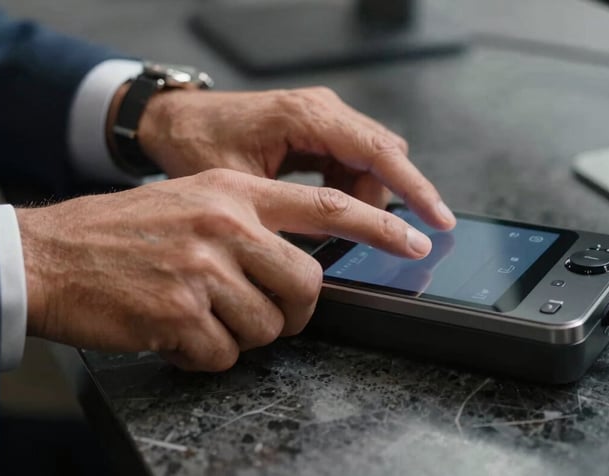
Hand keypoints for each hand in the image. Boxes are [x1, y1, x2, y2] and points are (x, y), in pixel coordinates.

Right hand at [16, 169, 432, 371]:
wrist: (54, 254)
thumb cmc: (127, 232)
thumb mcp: (196, 201)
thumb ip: (252, 222)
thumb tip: (305, 260)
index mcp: (235, 194)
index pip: (326, 207)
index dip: (378, 226)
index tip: (415, 240)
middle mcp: (226, 226)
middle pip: (307, 285)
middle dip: (293, 312)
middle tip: (263, 312)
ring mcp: (203, 270)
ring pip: (269, 327)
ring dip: (241, 334)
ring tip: (204, 317)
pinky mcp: (180, 313)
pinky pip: (225, 355)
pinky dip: (206, 355)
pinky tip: (177, 333)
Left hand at [134, 86, 455, 230]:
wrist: (173, 122)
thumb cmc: (196, 144)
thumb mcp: (241, 186)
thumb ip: (289, 211)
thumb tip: (328, 244)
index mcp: (306, 117)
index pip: (378, 153)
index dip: (413, 190)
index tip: (435, 220)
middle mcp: (321, 110)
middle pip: (384, 156)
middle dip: (395, 198)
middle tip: (397, 241)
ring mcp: (321, 117)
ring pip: (372, 160)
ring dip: (369, 197)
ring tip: (348, 231)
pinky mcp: (316, 129)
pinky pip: (353, 161)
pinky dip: (354, 189)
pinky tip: (337, 213)